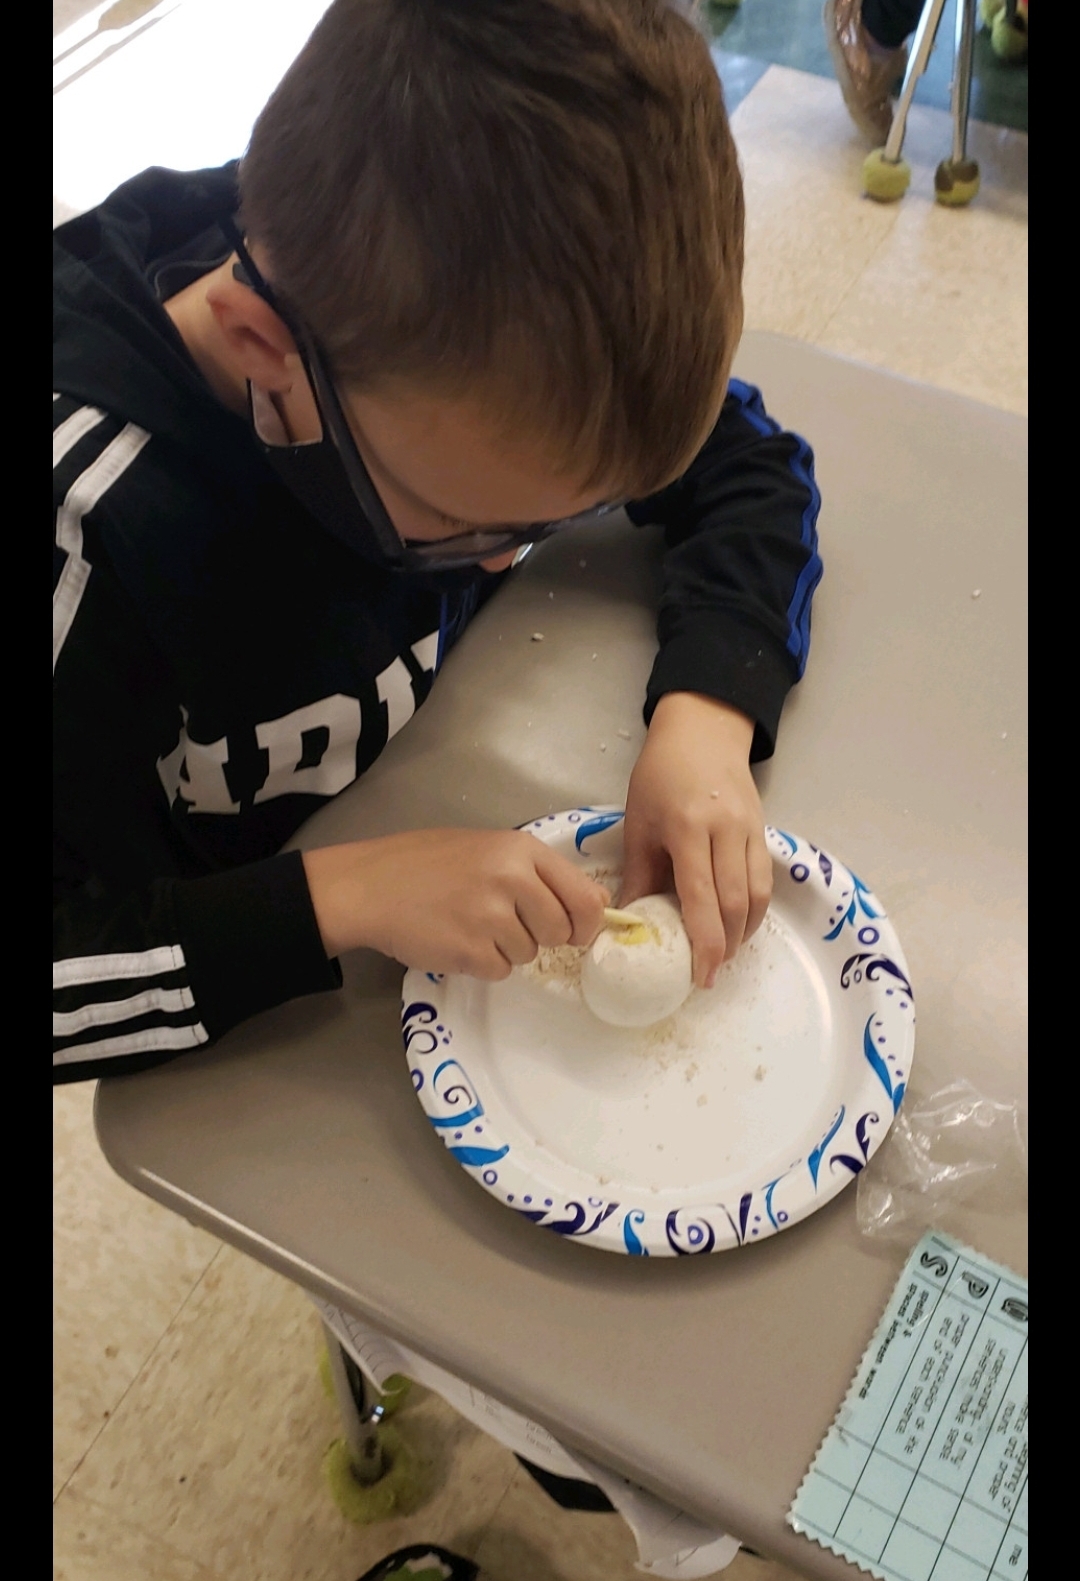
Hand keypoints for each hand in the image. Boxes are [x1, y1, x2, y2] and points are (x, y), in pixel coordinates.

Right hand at [302, 828, 608, 976]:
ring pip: (530, 953)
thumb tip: (596, 904)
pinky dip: (482, 963)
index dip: (586, 921)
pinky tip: (457, 940)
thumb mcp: (489, 849)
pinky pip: (500, 970)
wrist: (370, 885)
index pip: (583, 896)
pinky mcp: (470, 951)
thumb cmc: (428, 863)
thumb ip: (539, 874)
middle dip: (541, 935)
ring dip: (507, 948)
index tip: (577, 931)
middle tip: (506, 923)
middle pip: (560, 930)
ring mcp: (491, 917)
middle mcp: (512, 880)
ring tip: (470, 924)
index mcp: (521, 850)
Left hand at [620, 693, 771, 987]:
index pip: (701, 897)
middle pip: (734, 904)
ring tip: (723, 954)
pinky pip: (764, 880)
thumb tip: (627, 921)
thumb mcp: (639, 821)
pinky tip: (739, 925)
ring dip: (743, 932)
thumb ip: (638, 873)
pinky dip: (755, 910)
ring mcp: (750, 830)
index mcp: (687, 829)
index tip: (698, 975)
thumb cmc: (660, 775)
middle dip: (725, 946)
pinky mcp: (763, 830)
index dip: (704, 942)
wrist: (703, 732)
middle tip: (708, 973)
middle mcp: (725, 831)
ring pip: (757, 895)